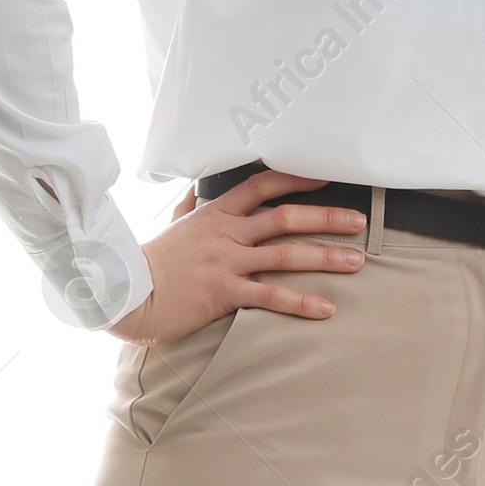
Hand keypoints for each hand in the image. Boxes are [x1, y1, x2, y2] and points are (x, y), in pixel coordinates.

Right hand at [108, 169, 368, 344]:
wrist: (126, 292)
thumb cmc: (151, 261)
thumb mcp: (172, 225)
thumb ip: (190, 207)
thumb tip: (195, 191)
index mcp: (215, 213)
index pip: (261, 186)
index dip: (295, 179)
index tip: (325, 177)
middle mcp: (225, 233)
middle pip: (284, 217)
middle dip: (325, 218)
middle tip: (358, 221)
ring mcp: (225, 261)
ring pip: (284, 253)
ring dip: (324, 256)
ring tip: (356, 261)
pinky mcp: (223, 292)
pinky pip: (269, 296)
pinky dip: (300, 302)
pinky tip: (326, 308)